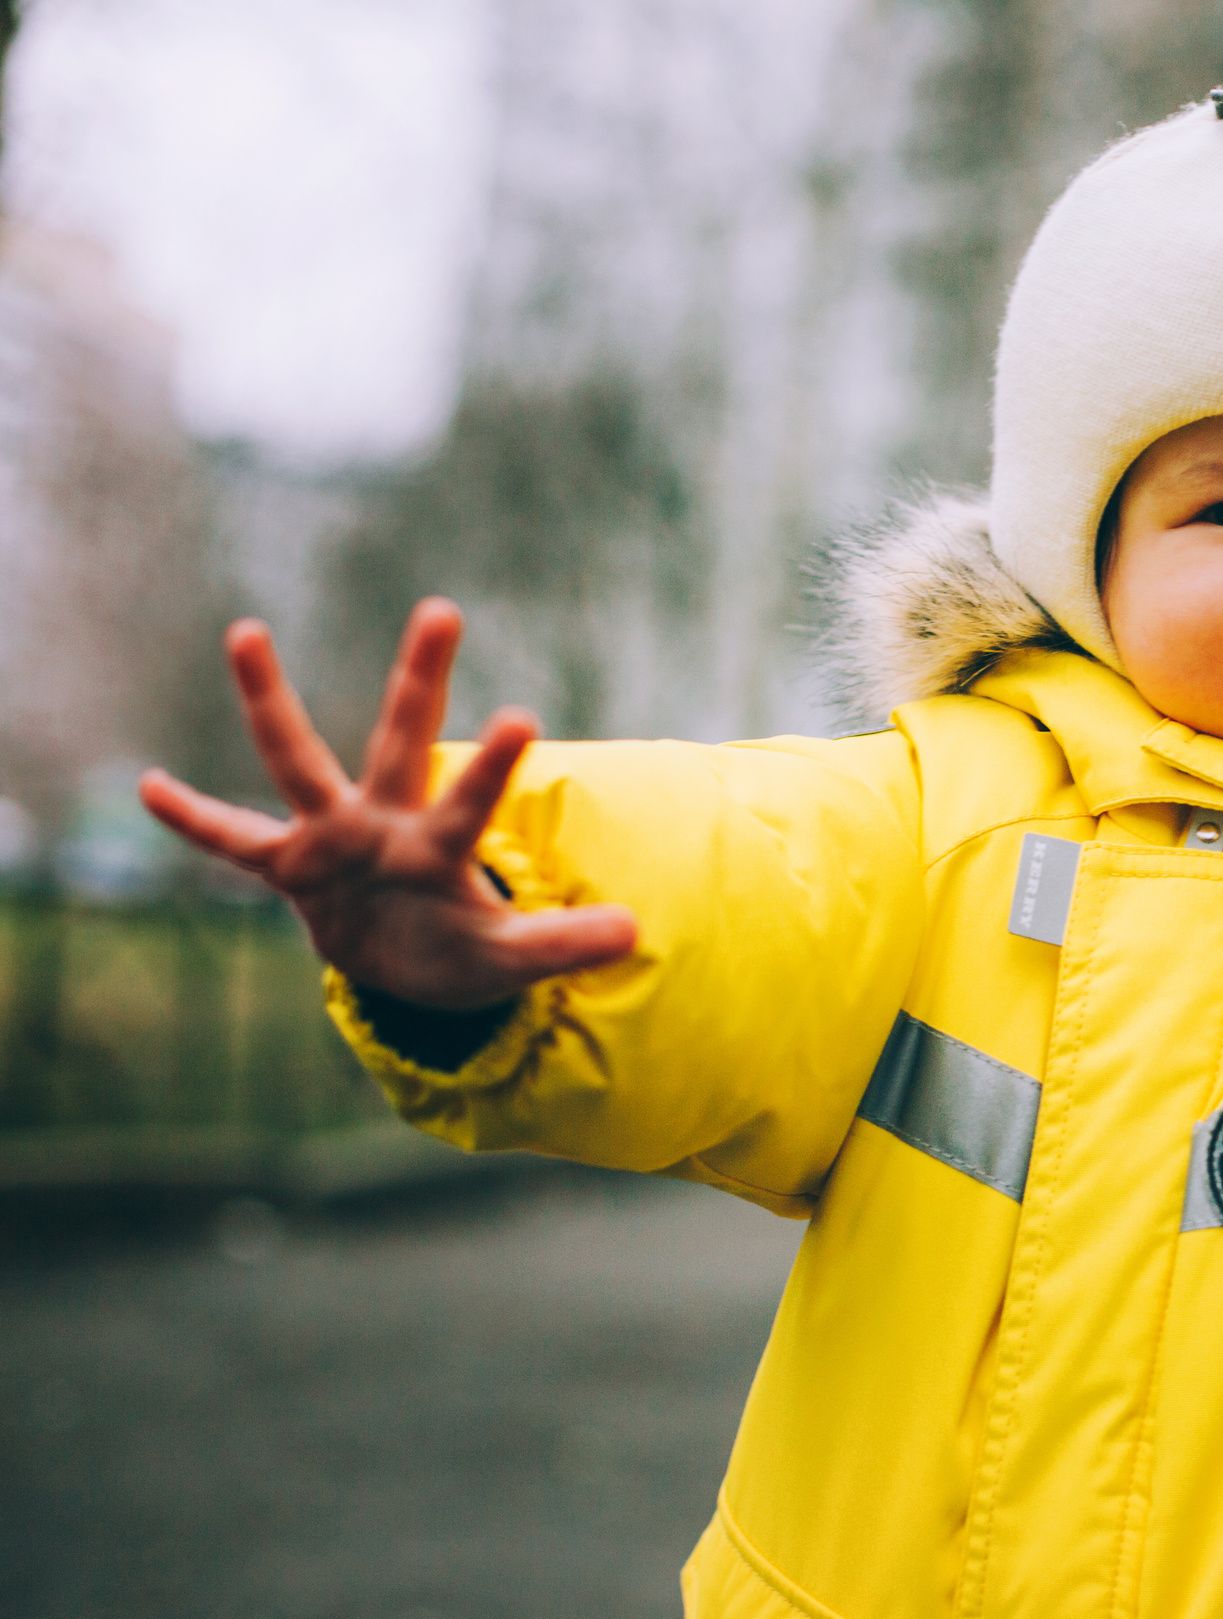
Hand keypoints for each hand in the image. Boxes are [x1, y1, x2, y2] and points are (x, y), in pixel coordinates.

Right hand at [138, 598, 638, 1009]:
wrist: (408, 969)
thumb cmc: (460, 951)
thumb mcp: (510, 959)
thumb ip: (563, 944)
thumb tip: (638, 933)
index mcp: (439, 847)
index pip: (469, 800)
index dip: (493, 765)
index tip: (524, 713)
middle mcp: (387, 825)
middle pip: (401, 740)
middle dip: (419, 679)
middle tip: (444, 607)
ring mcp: (334, 840)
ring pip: (296, 762)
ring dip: (270, 700)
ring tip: (246, 628)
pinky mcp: (292, 868)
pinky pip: (232, 841)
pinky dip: (194, 820)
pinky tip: (147, 786)